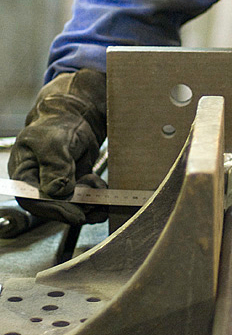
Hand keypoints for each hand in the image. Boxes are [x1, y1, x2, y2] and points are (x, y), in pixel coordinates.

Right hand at [9, 69, 106, 225]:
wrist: (75, 119)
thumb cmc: (58, 126)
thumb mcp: (54, 141)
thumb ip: (55, 164)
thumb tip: (58, 190)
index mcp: (23, 174)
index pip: (32, 200)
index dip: (53, 210)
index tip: (75, 214)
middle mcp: (38, 185)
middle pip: (53, 207)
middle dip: (76, 208)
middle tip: (94, 205)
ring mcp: (56, 189)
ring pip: (71, 208)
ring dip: (89, 206)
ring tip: (102, 196)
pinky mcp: (73, 189)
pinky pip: (83, 203)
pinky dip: (96, 202)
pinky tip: (105, 193)